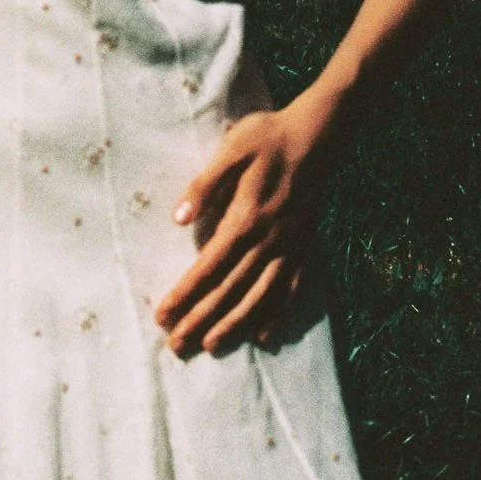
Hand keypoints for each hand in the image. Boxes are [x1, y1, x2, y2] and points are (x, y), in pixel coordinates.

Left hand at [153, 93, 344, 358]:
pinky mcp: (305, 245)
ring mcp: (290, 246)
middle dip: (201, 319)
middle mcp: (269, 240)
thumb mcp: (231, 149)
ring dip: (235, 324)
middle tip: (176, 346)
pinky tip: (265, 335)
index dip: (184, 293)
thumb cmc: (267, 137)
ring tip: (212, 346)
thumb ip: (205, 184)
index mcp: (246, 217)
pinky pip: (291, 288)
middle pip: (231, 289)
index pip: (209, 266)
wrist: (318, 133)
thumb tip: (179, 218)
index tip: (162, 316)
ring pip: (260, 296)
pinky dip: (278, 314)